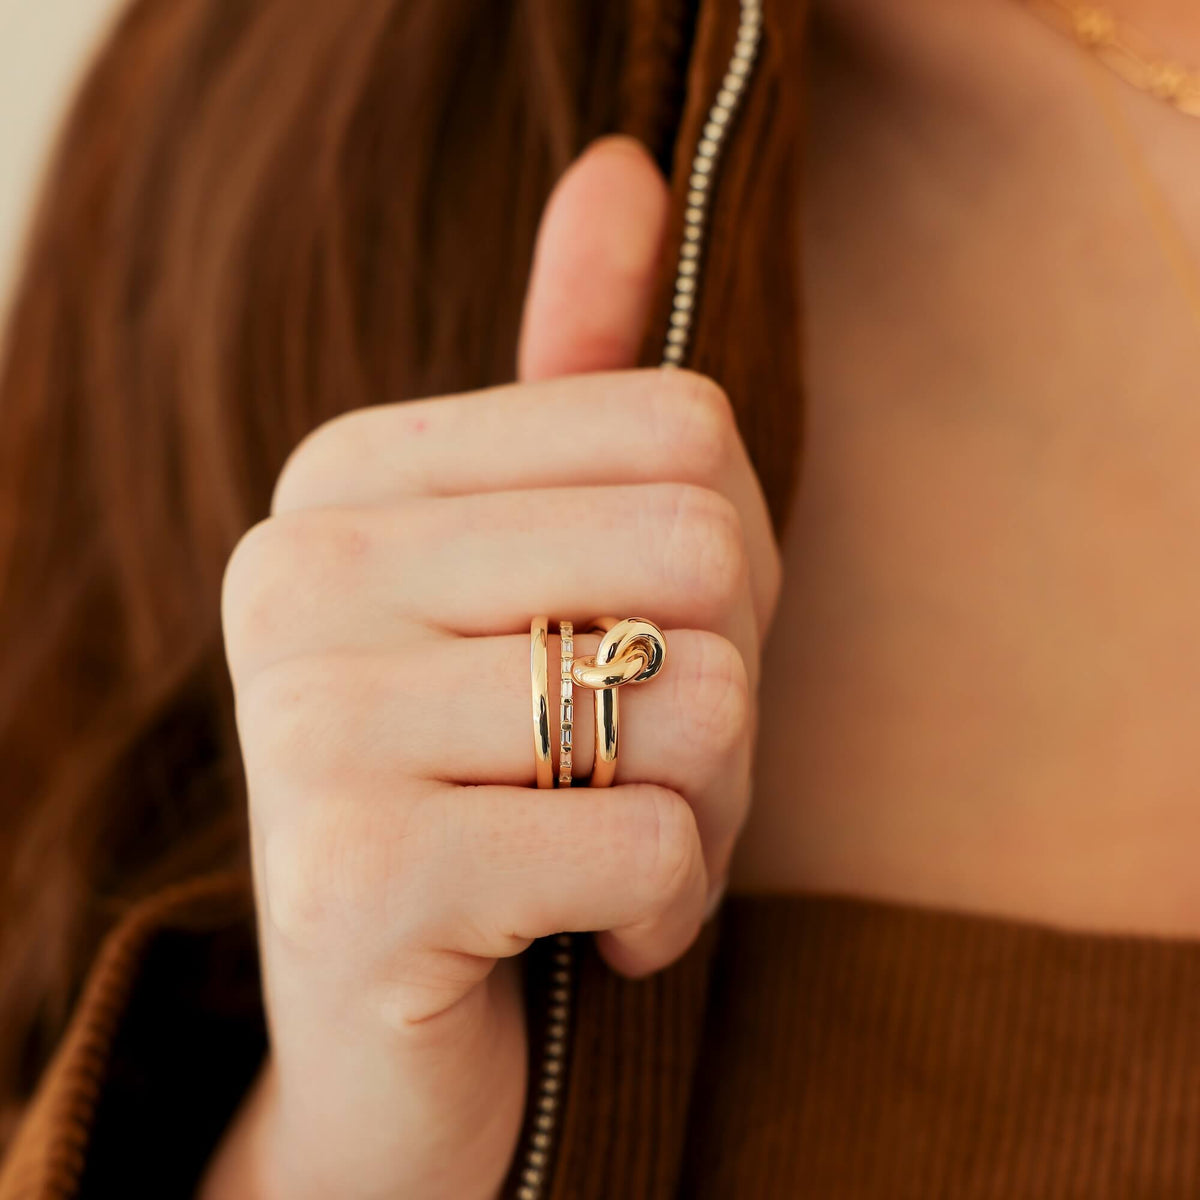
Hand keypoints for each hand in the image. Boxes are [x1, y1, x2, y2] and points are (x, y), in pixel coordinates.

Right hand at [201, 136, 780, 1199]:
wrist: (388, 1029)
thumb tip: (624, 167)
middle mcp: (301, 574)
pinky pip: (653, 847)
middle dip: (726, 689)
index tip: (639, 650)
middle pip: (706, 552)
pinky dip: (664, 910)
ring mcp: (310, 722)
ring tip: (608, 850)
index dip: (724, 569)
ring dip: (706, 810)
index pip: (681, 430)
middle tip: (641, 764)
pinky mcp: (361, 875)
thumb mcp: (542, 577)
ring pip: (697, 705)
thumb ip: (571, 379)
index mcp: (348, 479)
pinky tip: (579, 935)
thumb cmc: (498, 785)